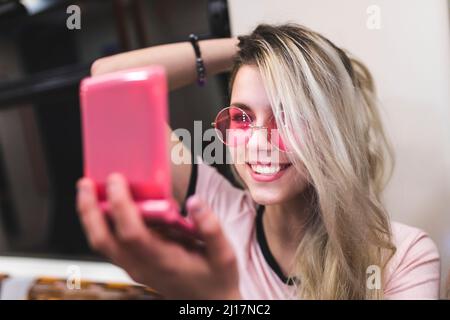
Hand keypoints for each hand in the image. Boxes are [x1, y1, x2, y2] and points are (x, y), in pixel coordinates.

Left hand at [76, 173, 240, 298]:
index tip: (117, 180)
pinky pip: (108, 245)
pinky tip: (104, 207)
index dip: (120, 206)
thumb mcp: (224, 255)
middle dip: (90, 210)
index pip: (132, 233)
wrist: (208, 303)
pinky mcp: (134, 265)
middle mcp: (143, 266)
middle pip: (104, 240)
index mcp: (164, 261)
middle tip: (85, 184)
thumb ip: (211, 228)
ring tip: (87, 191)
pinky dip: (99, 224)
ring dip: (90, 217)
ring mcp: (135, 268)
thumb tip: (195, 201)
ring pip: (101, 244)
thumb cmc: (215, 279)